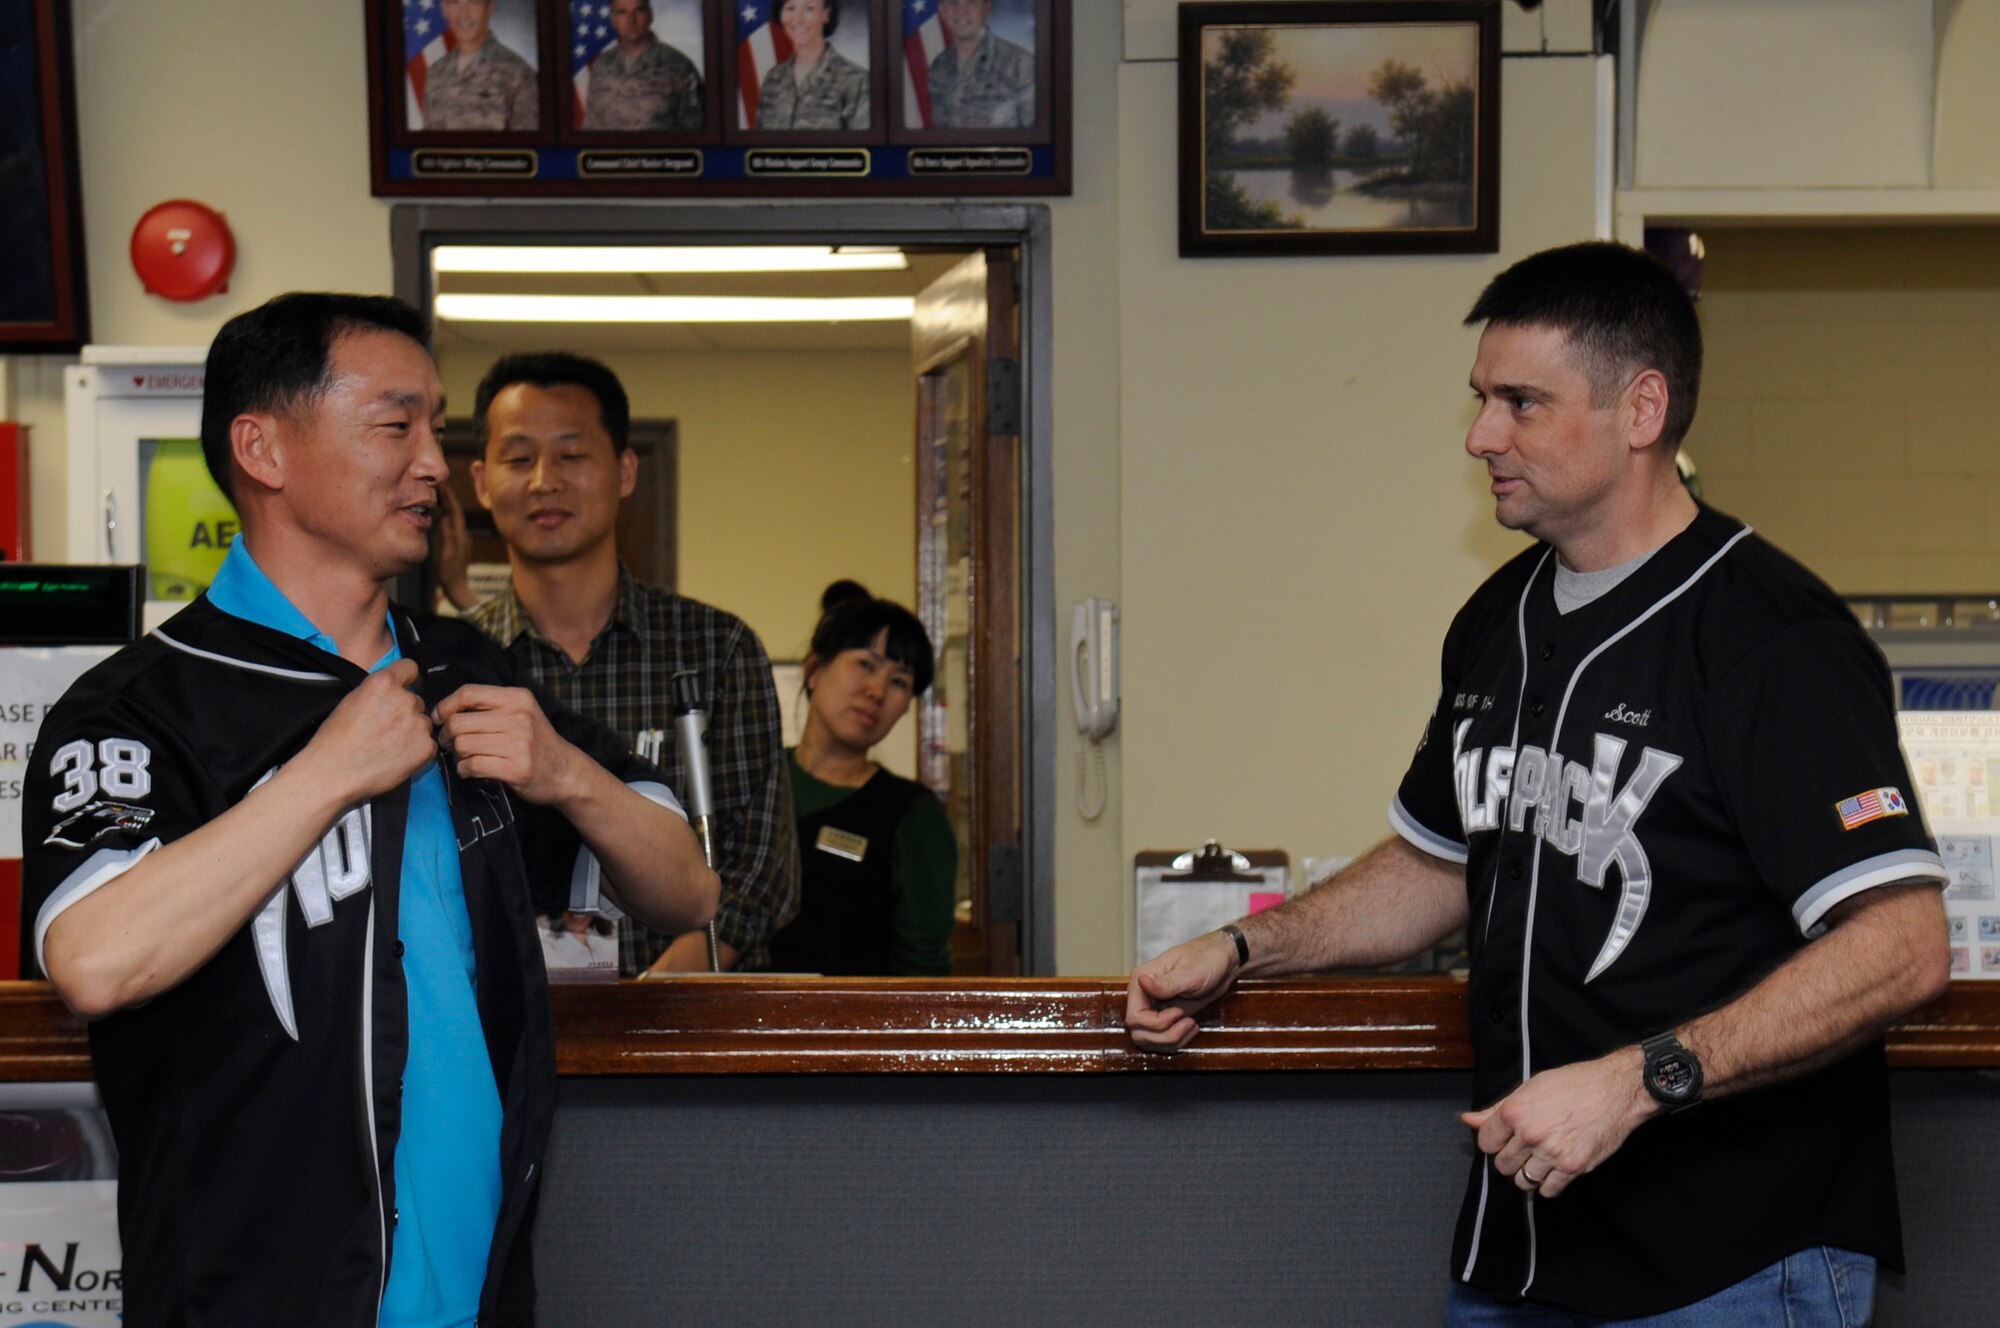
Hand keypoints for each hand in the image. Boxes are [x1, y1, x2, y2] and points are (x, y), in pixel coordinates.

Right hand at [296, 659, 436, 805]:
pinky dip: (418, 751)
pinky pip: (429, 744)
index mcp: (383, 682)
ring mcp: (418, 723)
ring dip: (413, 731)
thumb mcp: (352, 699)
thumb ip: (377, 691)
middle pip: (416, 700)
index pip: (409, 668)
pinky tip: (398, 758)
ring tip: (390, 746)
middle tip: (388, 728)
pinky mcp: (426, 747)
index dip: (407, 679)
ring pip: (423, 722)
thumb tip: (392, 692)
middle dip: (406, 711)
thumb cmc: (335, 739)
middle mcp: (405, 699)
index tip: (405, 688)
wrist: (333, 772)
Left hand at [432, 684, 582, 805]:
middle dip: (447, 735)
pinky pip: (472, 766)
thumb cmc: (536, 741)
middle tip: (451, 744)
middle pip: (459, 722)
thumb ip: (489, 707)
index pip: (468, 693)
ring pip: (463, 744)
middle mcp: (519, 717)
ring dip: (457, 755)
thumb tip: (443, 711)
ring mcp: (519, 744)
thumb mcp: (521, 712)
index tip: (439, 718)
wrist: (566, 771)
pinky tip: (471, 770)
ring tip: (465, 757)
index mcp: (517, 698)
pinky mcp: (516, 769)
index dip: (446, 705)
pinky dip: (465, 770)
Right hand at [434, 484, 477, 611]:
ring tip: (438, 493)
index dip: (449, 497)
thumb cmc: (450, 574)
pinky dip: (445, 514)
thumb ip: (447, 536)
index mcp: (461, 536)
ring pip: (453, 516)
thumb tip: (444, 517)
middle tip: (439, 483)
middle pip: (455, 511)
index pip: (455, 511)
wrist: (458, 589)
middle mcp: (463, 535)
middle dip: (448, 497)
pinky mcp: (456, 543)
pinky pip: (451, 523)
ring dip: (447, 504)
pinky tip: (439, 512)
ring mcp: (460, 539)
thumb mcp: (447, 555)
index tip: (442, 484)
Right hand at [1123, 930, 1238, 1051]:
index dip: (1156, 1023)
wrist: (1222, 962)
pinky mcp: (1164, 1017)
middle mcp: (1143, 996)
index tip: (1179, 1012)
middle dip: (1165, 1035)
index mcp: (1141, 981)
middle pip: (1138, 1032)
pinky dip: (1177, 1041)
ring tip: (1191, 1024)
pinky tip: (1192, 1027)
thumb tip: (1141, 981)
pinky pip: (1161, 1040)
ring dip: (1171, 1040)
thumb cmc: (1207, 960)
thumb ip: (1165, 983)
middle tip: (1189, 1022)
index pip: (1134, 1017)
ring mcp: (1153, 1008)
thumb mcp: (1190, 973)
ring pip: (1148, 1040)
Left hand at [1460, 1047, 1654, 1198]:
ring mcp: (1551, 1153)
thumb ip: (1496, 1108)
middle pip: (1503, 1165)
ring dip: (1529, 1173)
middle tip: (1525, 1149)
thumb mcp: (1530, 1087)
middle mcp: (1530, 1134)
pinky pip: (1548, 1190)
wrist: (1616, 1090)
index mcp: (1515, 1112)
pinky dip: (1549, 1184)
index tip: (1504, 1139)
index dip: (1494, 1141)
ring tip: (1541, 1159)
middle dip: (1511, 1158)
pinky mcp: (1573, 1167)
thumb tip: (1468, 1119)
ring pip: (1523, 1181)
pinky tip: (1555, 1169)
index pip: (1485, 1142)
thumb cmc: (1574, 1084)